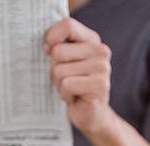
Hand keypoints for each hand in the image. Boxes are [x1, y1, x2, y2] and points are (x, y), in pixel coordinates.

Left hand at [44, 18, 113, 135]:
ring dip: (60, 84)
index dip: (51, 37)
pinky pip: (67, 84)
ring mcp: (102, 68)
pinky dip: (65, 94)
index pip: (68, 25)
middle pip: (58, 52)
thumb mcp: (65, 62)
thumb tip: (47, 46)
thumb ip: (58, 47)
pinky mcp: (99, 86)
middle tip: (66, 80)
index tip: (47, 50)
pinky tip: (75, 97)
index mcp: (92, 40)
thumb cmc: (74, 86)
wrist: (91, 115)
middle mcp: (101, 51)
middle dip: (55, 70)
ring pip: (60, 70)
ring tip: (71, 89)